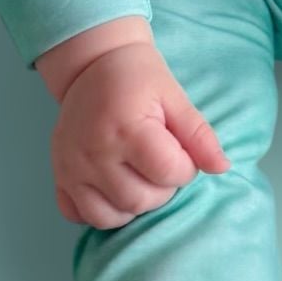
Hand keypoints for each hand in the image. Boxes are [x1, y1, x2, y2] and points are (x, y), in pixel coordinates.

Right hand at [49, 40, 229, 228]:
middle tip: (161, 162)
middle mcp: (94, 153)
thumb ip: (199, 135)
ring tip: (139, 176)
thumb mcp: (174, 97)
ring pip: (111, 216)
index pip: (169, 172)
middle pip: (141, 200)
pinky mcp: (59, 176)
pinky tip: (113, 188)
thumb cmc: (137, 78)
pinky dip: (101, 210)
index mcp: (126, 129)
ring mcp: (71, 168)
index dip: (185, 167)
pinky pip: (80, 215)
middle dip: (162, 188)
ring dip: (134, 204)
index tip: (180, 150)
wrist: (91, 64)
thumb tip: (222, 167)